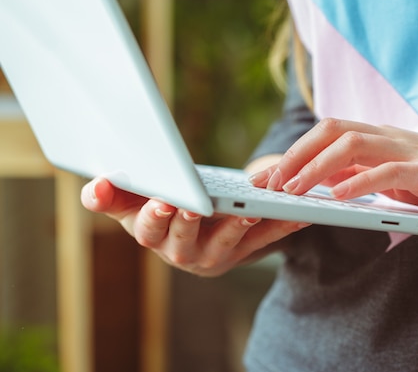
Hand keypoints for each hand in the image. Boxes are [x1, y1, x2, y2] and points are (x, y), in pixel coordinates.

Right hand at [81, 178, 309, 276]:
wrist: (194, 226)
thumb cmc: (157, 208)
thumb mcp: (131, 202)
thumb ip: (110, 195)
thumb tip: (96, 186)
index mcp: (152, 236)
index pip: (148, 230)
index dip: (153, 217)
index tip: (161, 201)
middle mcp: (181, 252)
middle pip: (184, 240)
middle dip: (190, 223)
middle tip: (196, 206)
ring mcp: (214, 254)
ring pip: (226, 243)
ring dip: (238, 228)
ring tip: (251, 212)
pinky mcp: (243, 252)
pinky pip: (263, 240)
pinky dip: (280, 227)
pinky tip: (298, 215)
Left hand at [250, 118, 417, 216]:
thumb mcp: (401, 178)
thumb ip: (368, 176)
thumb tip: (331, 183)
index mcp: (383, 139)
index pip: (329, 133)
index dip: (296, 151)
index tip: (269, 175)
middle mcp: (391, 137)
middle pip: (331, 130)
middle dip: (296, 154)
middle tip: (270, 183)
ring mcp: (410, 150)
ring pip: (351, 145)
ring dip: (316, 167)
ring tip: (293, 190)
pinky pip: (387, 170)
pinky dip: (359, 182)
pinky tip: (338, 198)